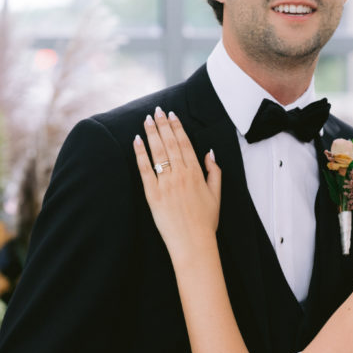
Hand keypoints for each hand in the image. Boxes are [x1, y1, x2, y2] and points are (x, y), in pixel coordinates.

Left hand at [134, 106, 221, 266]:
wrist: (193, 242)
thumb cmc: (205, 222)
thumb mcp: (217, 195)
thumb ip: (214, 172)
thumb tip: (210, 153)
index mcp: (197, 173)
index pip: (185, 143)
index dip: (177, 127)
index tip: (172, 115)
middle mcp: (181, 174)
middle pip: (169, 143)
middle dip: (163, 124)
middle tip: (157, 111)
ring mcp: (166, 184)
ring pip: (157, 152)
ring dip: (151, 133)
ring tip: (147, 120)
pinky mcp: (152, 194)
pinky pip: (145, 169)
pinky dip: (140, 153)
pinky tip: (136, 141)